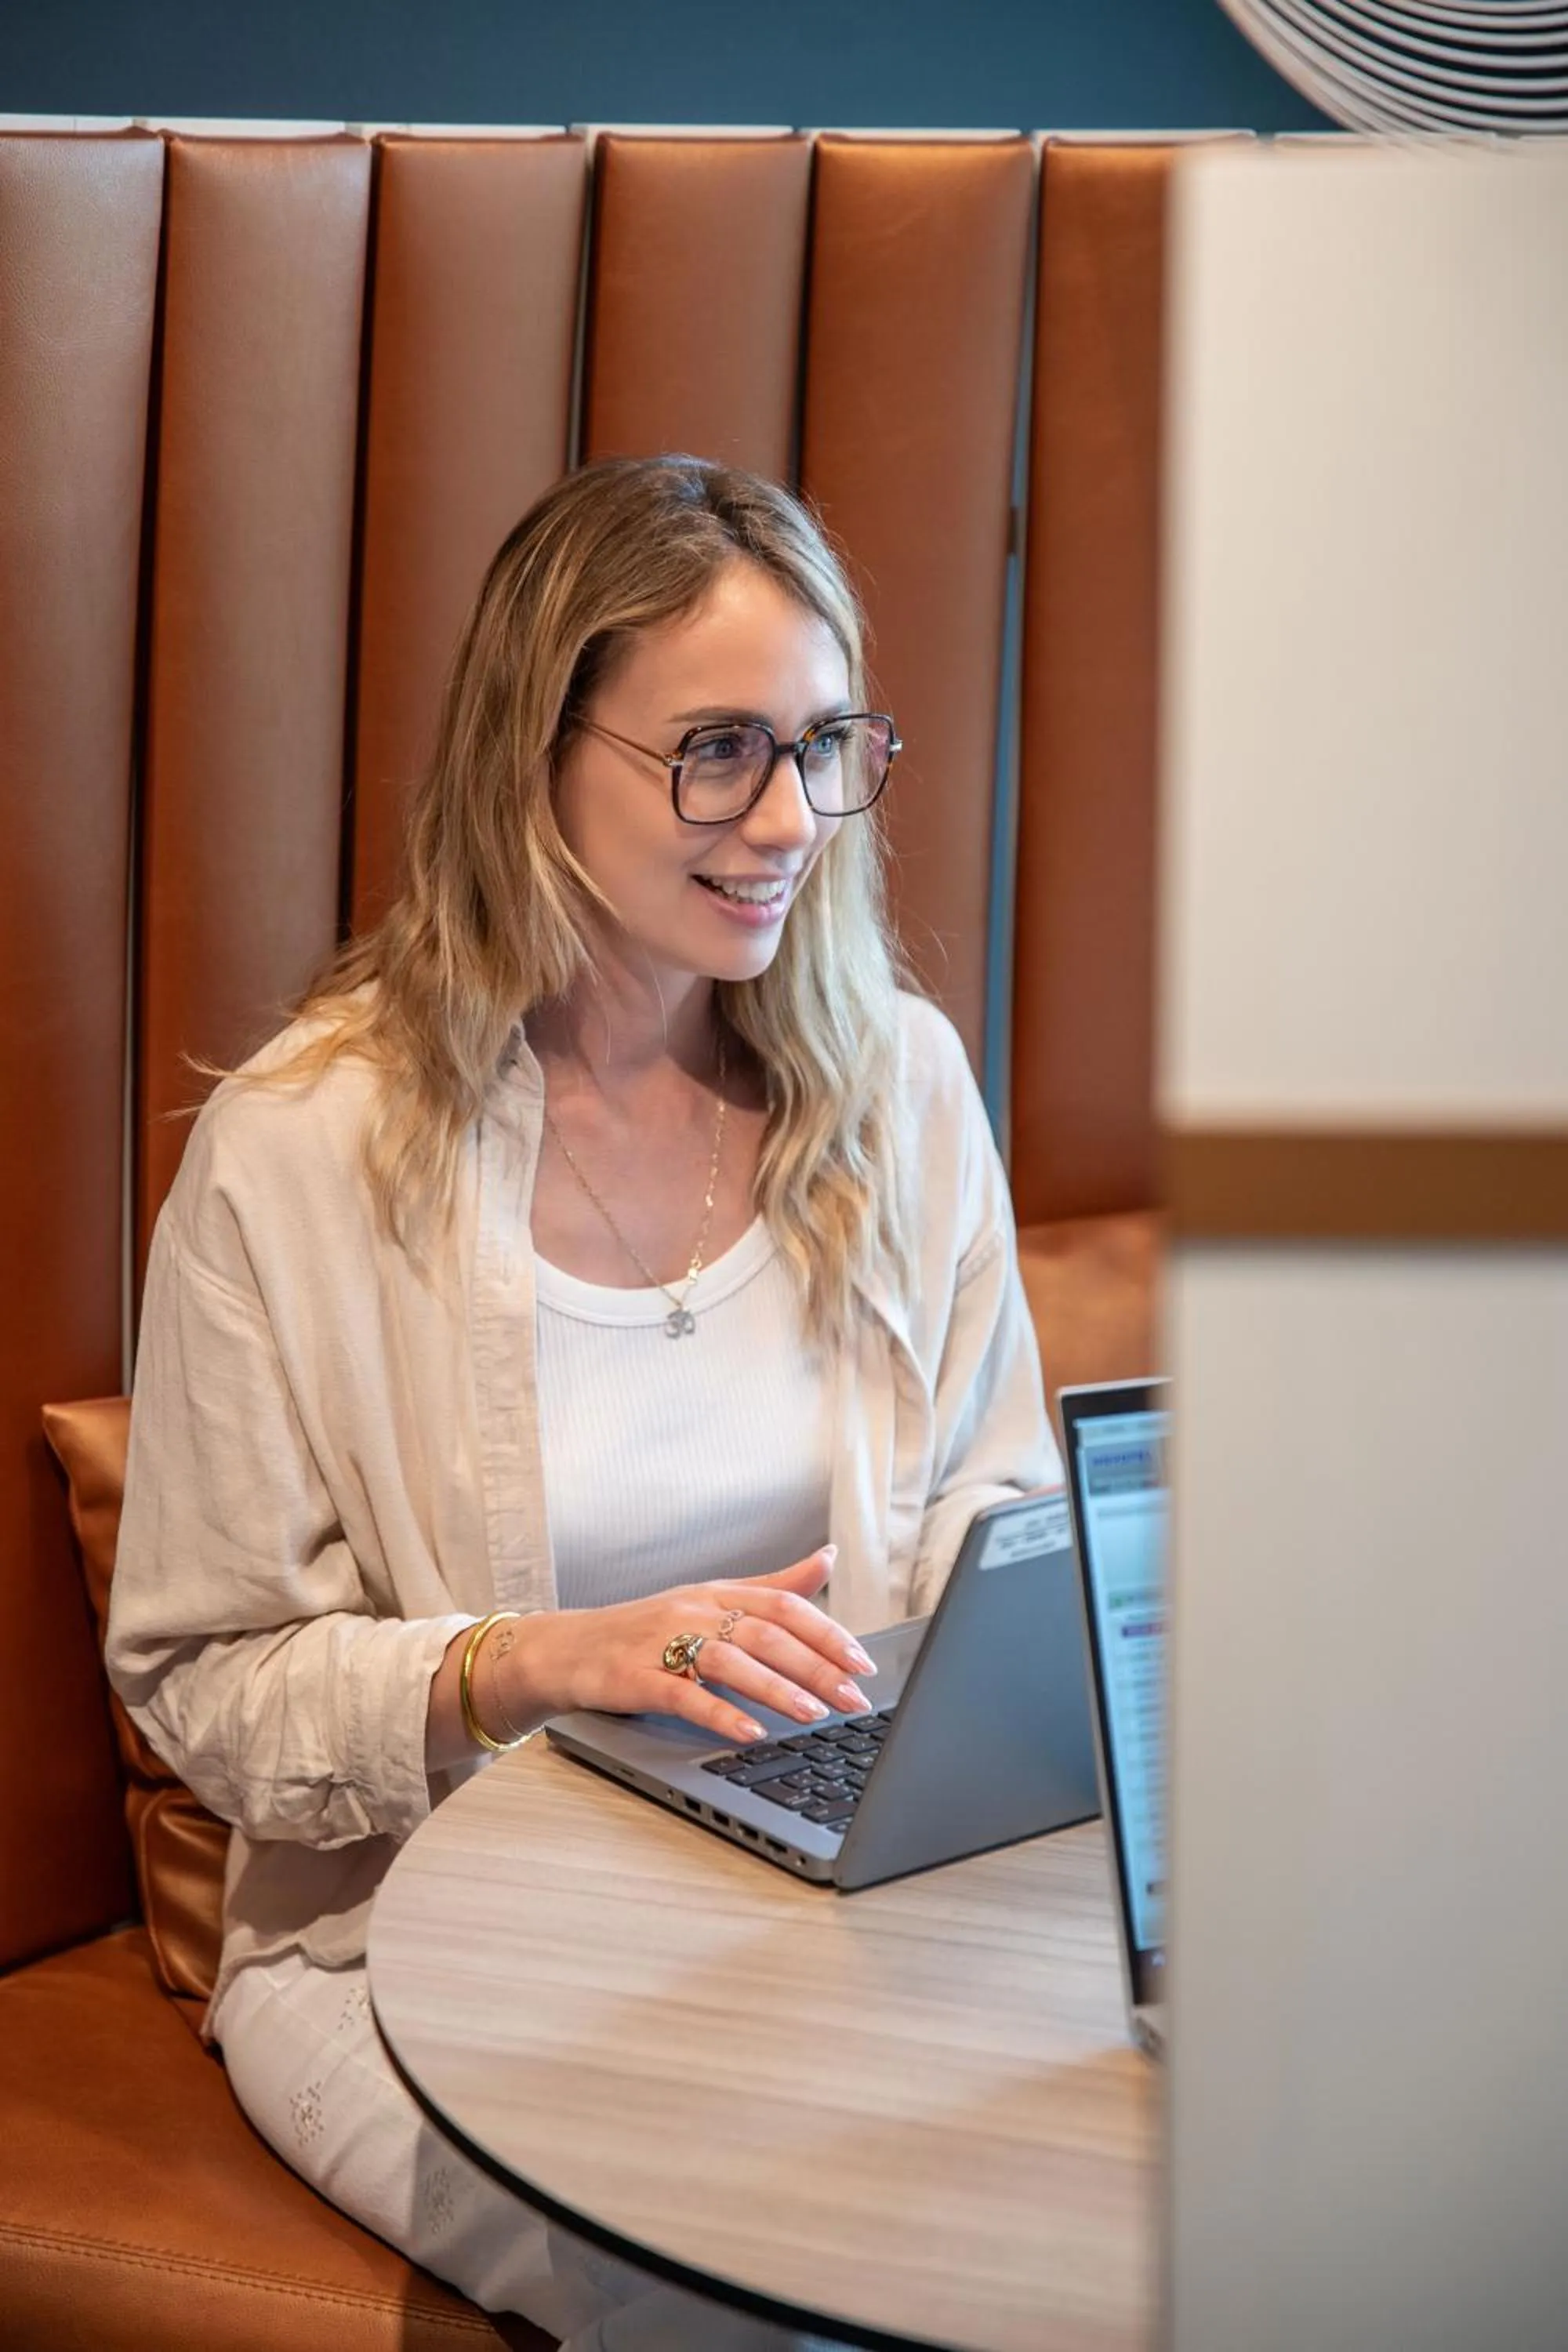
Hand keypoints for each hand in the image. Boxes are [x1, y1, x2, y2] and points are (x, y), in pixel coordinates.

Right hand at [499, 1546, 875, 1746]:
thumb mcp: (712, 1600)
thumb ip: (773, 1585)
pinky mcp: (634, 1676)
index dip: (828, 1633)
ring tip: (814, 1712)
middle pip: (766, 1632)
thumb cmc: (646, 1629)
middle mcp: (694, 1609)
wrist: (566, 1648)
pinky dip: (720, 1712)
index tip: (863, 1663)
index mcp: (718, 1592)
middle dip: (816, 1666)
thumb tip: (828, 1557)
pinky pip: (682, 1695)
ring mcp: (662, 1641)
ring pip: (729, 1659)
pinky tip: (750, 1731)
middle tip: (854, 1697)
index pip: (785, 1605)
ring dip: (776, 1687)